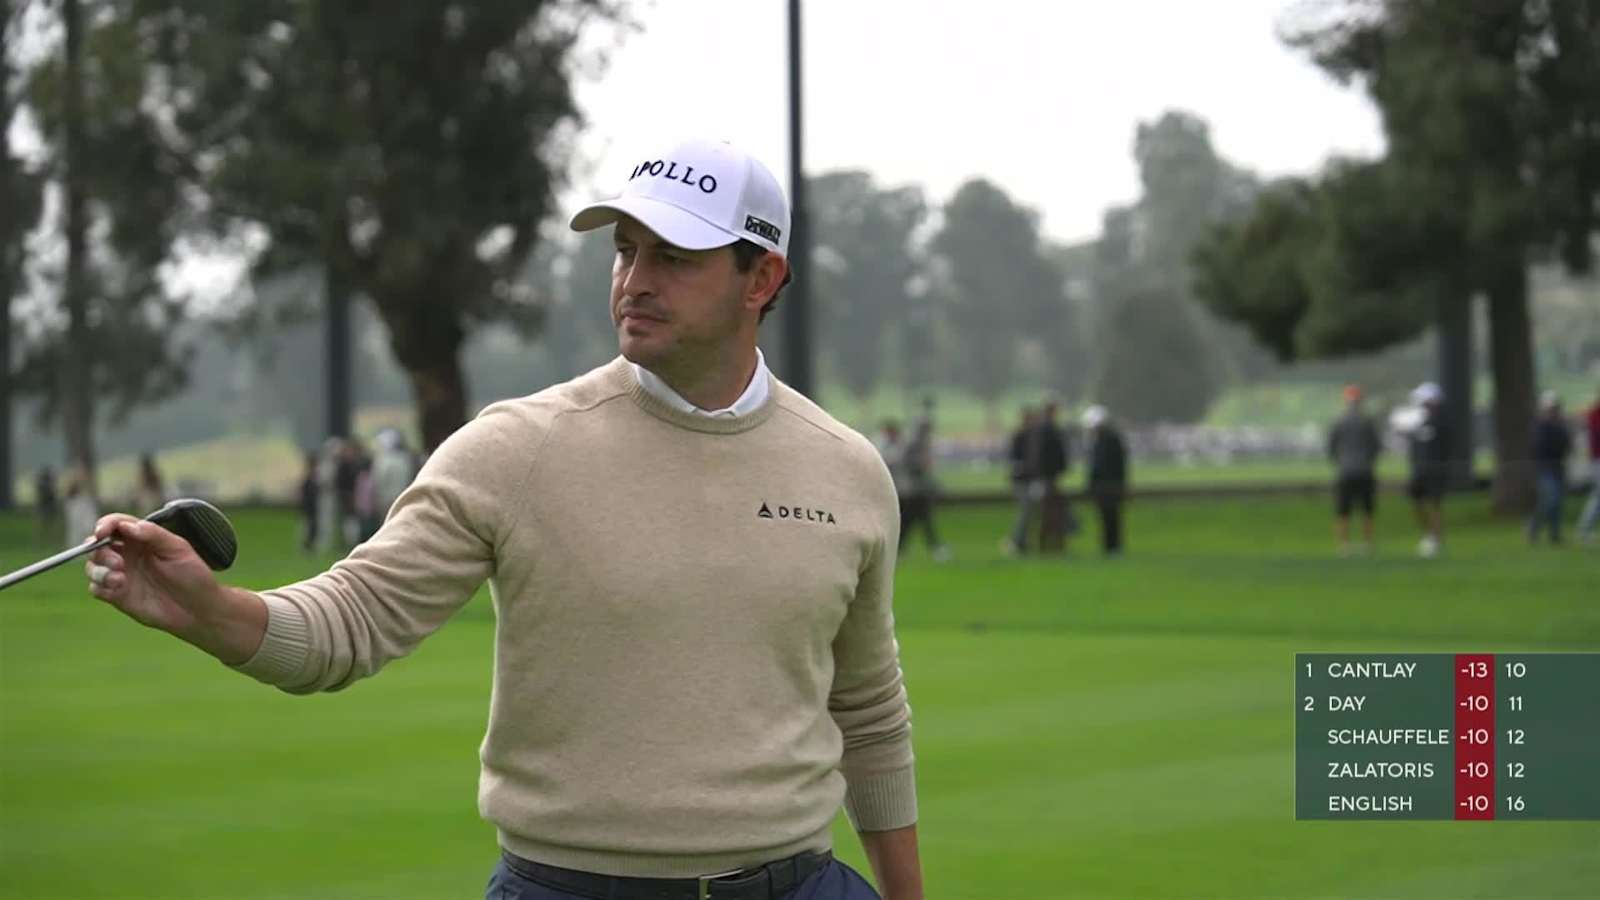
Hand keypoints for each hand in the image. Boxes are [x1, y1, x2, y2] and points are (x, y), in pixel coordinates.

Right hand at [85, 513, 222, 634]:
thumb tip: (127, 526)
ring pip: (92, 566)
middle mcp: (127, 554)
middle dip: (100, 550)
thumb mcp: (178, 549)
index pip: (116, 524)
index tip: (102, 532)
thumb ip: (153, 534)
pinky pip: (95, 588)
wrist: (197, 608)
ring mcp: (120, 574)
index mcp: (141, 538)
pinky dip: (100, 587)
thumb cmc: (192, 574)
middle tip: (118, 563)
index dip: (105, 524)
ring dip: (99, 570)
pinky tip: (118, 589)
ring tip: (119, 579)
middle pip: (97, 545)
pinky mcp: (117, 595)